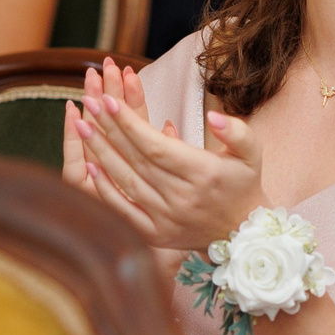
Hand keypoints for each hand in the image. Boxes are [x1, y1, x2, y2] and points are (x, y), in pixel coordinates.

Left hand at [62, 56, 264, 248]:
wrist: (241, 232)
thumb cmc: (243, 184)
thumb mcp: (252, 153)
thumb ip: (237, 131)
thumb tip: (214, 117)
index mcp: (203, 173)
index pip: (156, 145)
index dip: (129, 123)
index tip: (109, 99)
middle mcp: (182, 197)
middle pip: (136, 159)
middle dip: (109, 128)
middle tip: (89, 102)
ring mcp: (166, 218)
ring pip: (126, 180)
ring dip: (101, 152)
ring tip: (82, 125)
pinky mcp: (155, 234)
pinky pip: (124, 210)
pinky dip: (105, 189)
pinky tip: (90, 166)